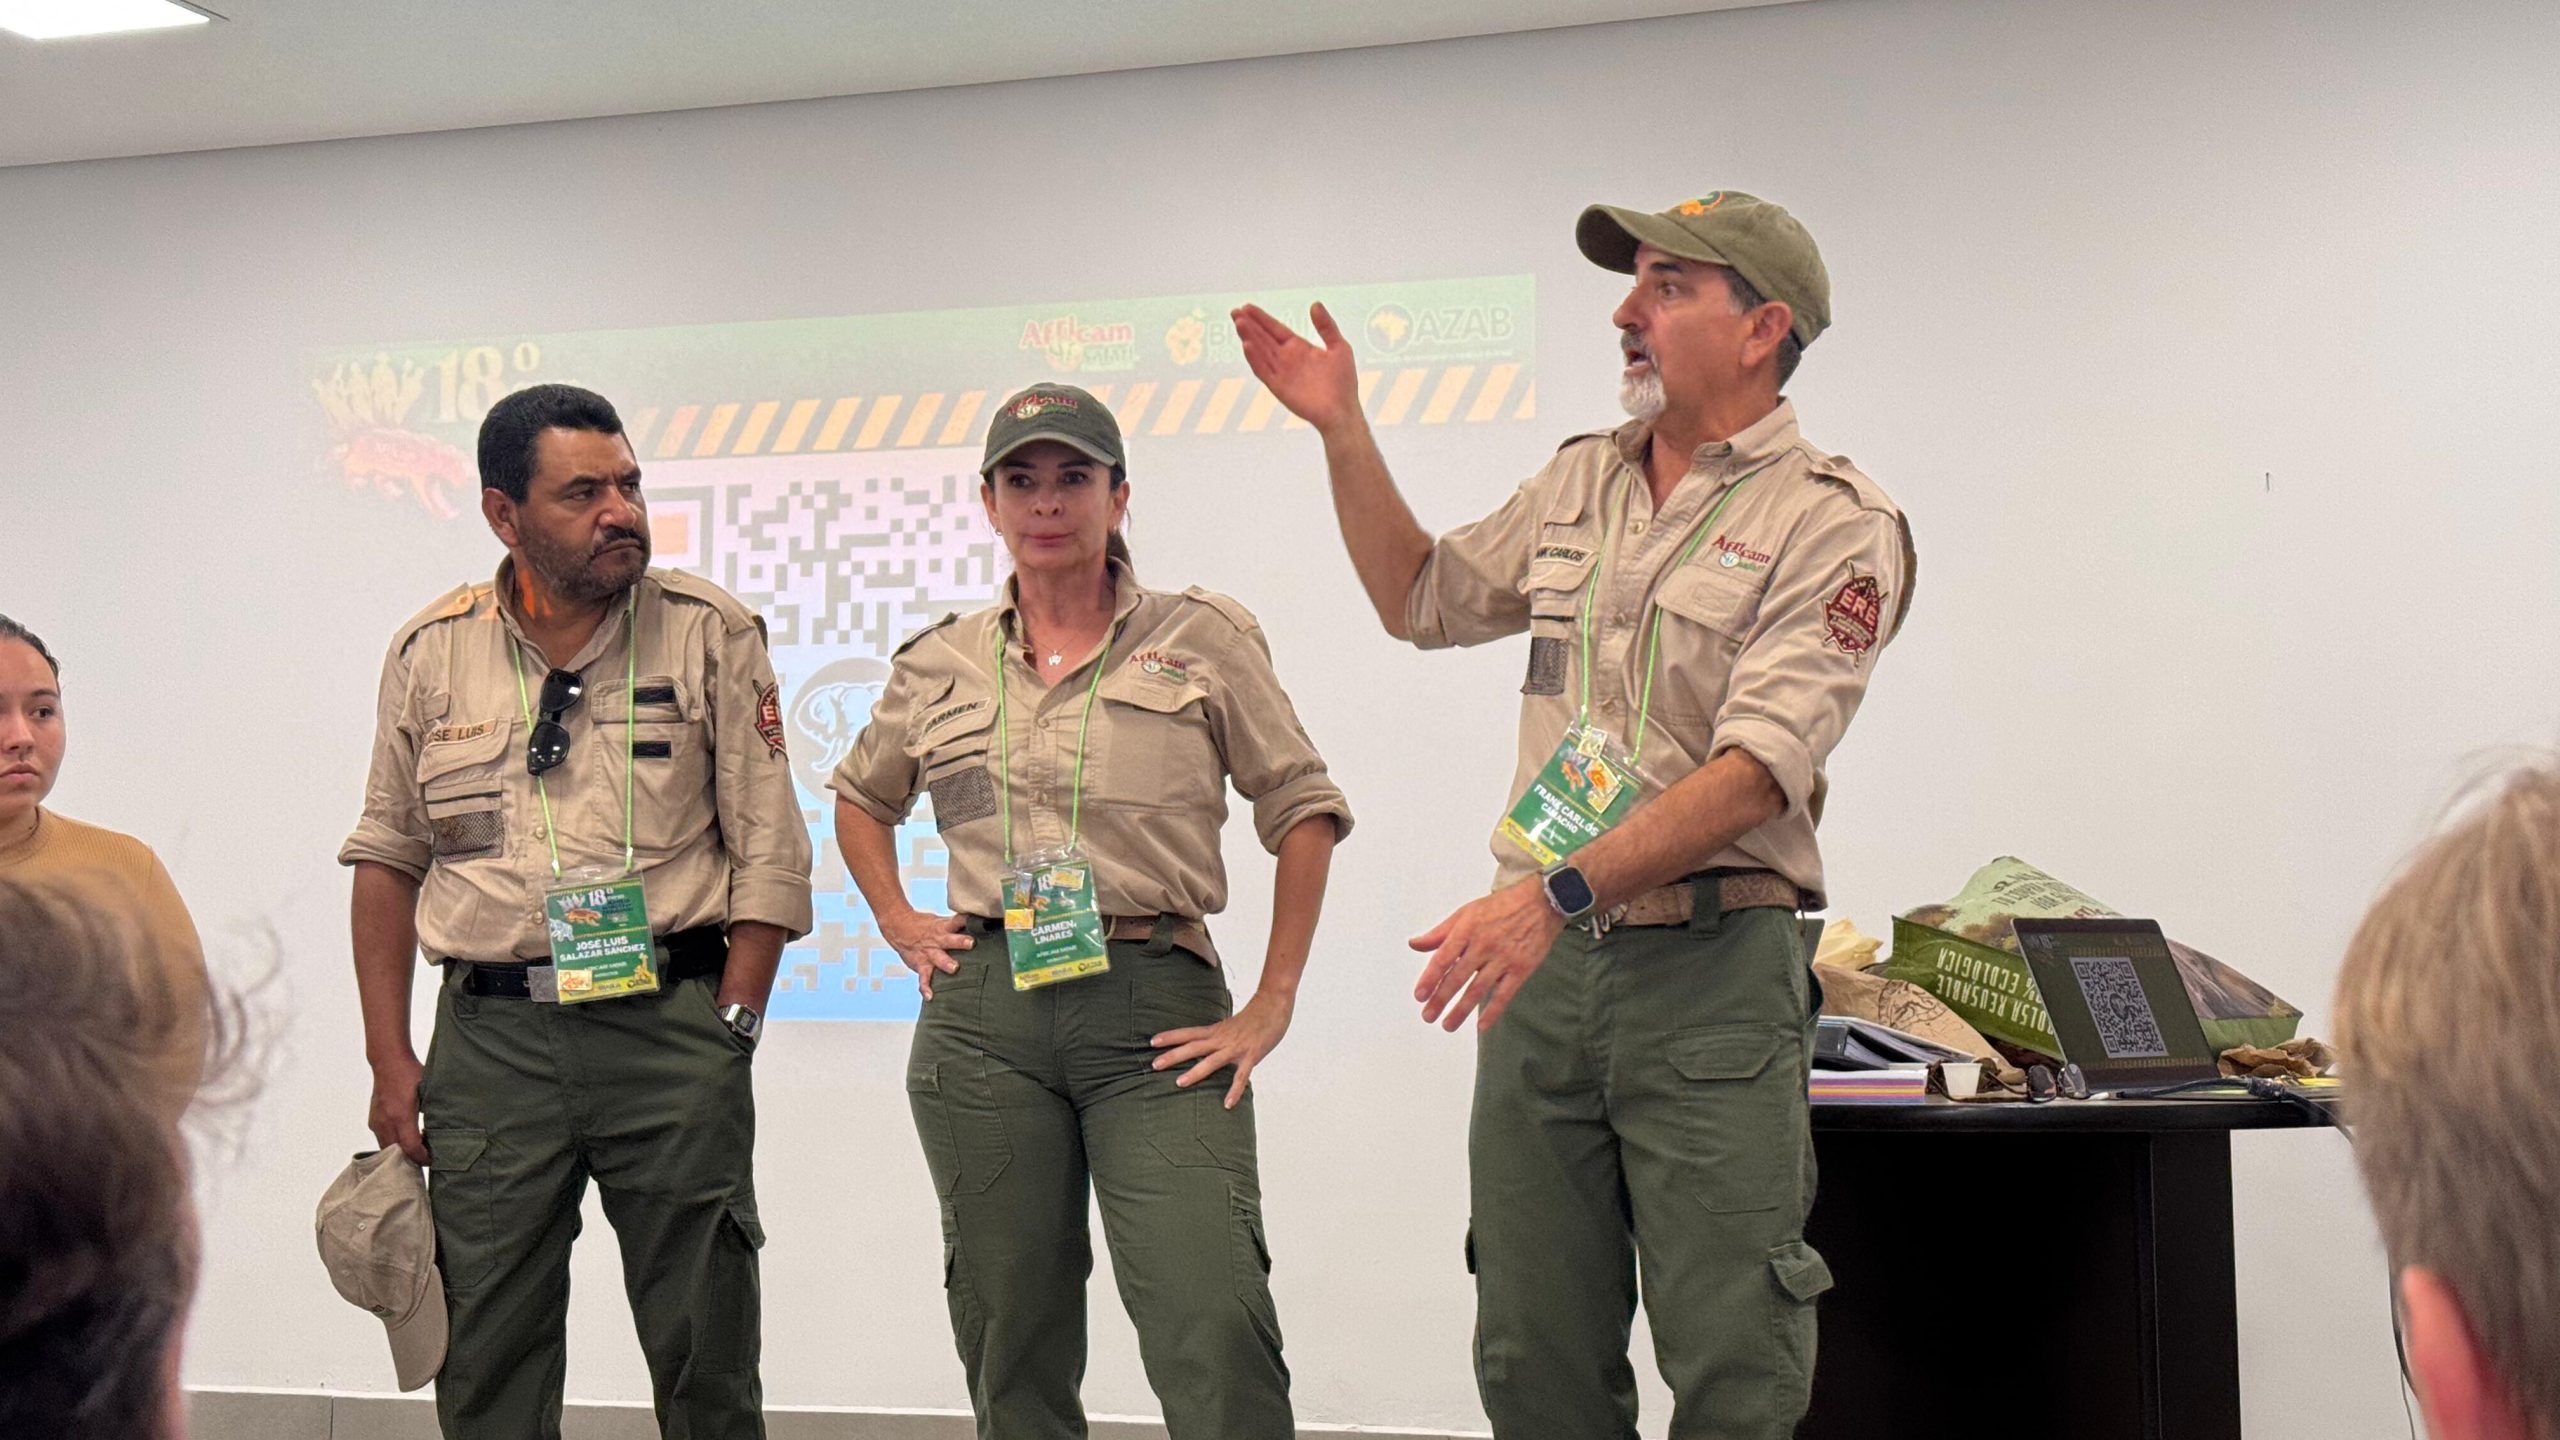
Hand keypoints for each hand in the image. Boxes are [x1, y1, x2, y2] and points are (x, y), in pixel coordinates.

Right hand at [368, 1052, 430, 1165]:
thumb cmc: (411, 1073)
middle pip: (397, 1153)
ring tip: (416, 1151)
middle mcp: (386, 1122)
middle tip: (426, 1160)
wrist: (388, 1061)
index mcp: (402, 1116)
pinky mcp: (373, 1120)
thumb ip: (434, 1110)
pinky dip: (393, 1144)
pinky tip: (405, 1140)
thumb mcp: (428, 1091)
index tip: (432, 1159)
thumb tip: (445, 1126)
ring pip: (387, 1148)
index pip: (411, 1147)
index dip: (422, 1157)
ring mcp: (377, 1121)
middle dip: (411, 1159)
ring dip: (401, 1153)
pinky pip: (382, 1139)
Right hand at [881, 908, 974, 999]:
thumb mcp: (940, 921)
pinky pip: (923, 978)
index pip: (957, 921)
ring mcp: (929, 954)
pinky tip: (930, 996)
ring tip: (954, 968)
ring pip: (938, 958)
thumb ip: (957, 927)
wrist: (898, 927)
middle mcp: (937, 940)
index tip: (980, 922)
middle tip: (971, 943)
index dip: (968, 920)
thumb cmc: (925, 926)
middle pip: (950, 940)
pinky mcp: (921, 965)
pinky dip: (925, 987)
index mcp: (944, 927)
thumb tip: (980, 926)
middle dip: (960, 941)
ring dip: (946, 963)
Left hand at [1151, 991, 1296, 1108]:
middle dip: (1173, 1056)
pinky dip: (1234, 1090)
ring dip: (1195, 1072)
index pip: (1189, 1033)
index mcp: (1216, 1030)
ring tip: (1179, 1083)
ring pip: (1211, 1061)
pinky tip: (1227, 1104)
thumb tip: (1208, 1046)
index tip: (1152, 1042)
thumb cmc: (1254, 1016)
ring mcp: (1236, 1048)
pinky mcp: (1251, 1055)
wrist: (1274, 1005)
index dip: (1171, 1037)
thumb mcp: (1230, 1026)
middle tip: (1154, 1065)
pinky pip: (1240, 1076)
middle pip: (1193, 1047)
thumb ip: (1218, 1037)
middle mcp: (1222, 1038)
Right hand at [1232, 302, 1362, 435]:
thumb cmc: (1343, 382)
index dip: (1261, 318)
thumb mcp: (1339, 347)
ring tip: (1240, 323)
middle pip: (1263, 338)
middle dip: (1249, 324)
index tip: (1247, 307)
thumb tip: (1315, 304)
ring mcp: (1281, 373)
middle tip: (1235, 311)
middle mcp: (1286, 359)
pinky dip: (1255, 358)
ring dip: (1249, 337)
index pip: (1275, 329)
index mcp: (1298, 347)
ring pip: (1260, 351)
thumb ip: (1326, 326)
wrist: (1343, 410)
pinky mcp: (1278, 387)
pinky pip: (1263, 370)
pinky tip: (1247, 345)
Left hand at [1410, 878, 1567, 1032]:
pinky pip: (1504, 994)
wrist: (1541, 903)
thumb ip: (1440, 932)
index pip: (1443, 958)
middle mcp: (1483, 945)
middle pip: (1457, 977)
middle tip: (1428, 1016)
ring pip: (1478, 989)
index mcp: (1467, 929)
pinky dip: (1493, 1011)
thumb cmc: (1501, 907)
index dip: (1430, 978)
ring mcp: (1503, 958)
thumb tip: (1415, 944)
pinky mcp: (1521, 969)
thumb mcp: (1466, 912)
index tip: (1419, 995)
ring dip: (1461, 1010)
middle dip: (1440, 999)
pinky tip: (1481, 1025)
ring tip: (1447, 1025)